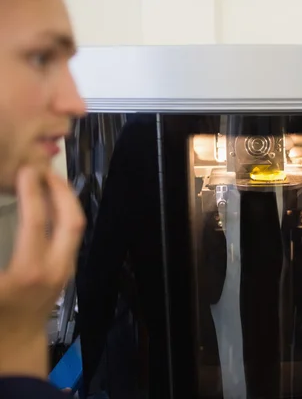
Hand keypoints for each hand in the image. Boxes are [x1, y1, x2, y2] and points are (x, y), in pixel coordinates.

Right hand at [0, 167, 84, 377]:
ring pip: (76, 227)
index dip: (30, 191)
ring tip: (49, 181)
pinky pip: (71, 236)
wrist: (14, 350)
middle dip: (61, 190)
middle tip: (45, 169)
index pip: (37, 219)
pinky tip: (50, 206)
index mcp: (31, 270)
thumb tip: (0, 222)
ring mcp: (65, 270)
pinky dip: (64, 215)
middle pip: (72, 219)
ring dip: (65, 201)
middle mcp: (56, 267)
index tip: (24, 171)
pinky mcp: (65, 272)